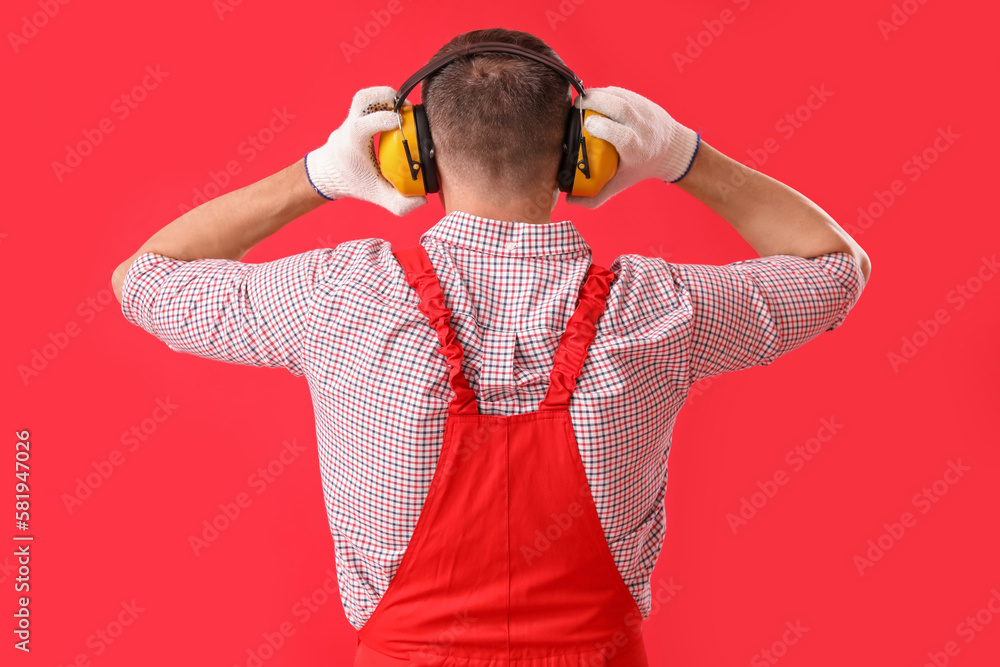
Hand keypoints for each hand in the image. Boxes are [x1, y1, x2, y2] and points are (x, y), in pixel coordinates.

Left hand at [304, 86, 426, 215]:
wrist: (327, 174)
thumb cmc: (352, 181)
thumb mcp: (376, 195)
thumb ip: (399, 203)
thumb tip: (422, 200)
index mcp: (353, 143)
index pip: (365, 123)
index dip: (386, 118)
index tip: (403, 123)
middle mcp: (350, 126)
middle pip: (363, 98)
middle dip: (387, 97)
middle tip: (406, 108)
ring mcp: (351, 118)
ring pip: (365, 95)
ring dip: (386, 96)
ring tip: (404, 109)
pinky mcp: (355, 115)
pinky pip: (368, 101)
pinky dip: (383, 102)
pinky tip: (396, 113)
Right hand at [565, 86, 699, 208]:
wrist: (670, 148)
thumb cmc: (640, 166)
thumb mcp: (620, 183)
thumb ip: (595, 196)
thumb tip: (569, 200)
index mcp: (637, 149)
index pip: (622, 136)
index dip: (603, 128)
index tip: (587, 126)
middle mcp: (642, 127)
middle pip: (619, 108)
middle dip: (594, 102)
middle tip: (575, 108)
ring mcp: (642, 110)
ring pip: (617, 95)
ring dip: (595, 95)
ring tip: (580, 103)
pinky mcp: (640, 98)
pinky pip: (617, 91)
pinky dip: (602, 93)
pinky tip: (592, 101)